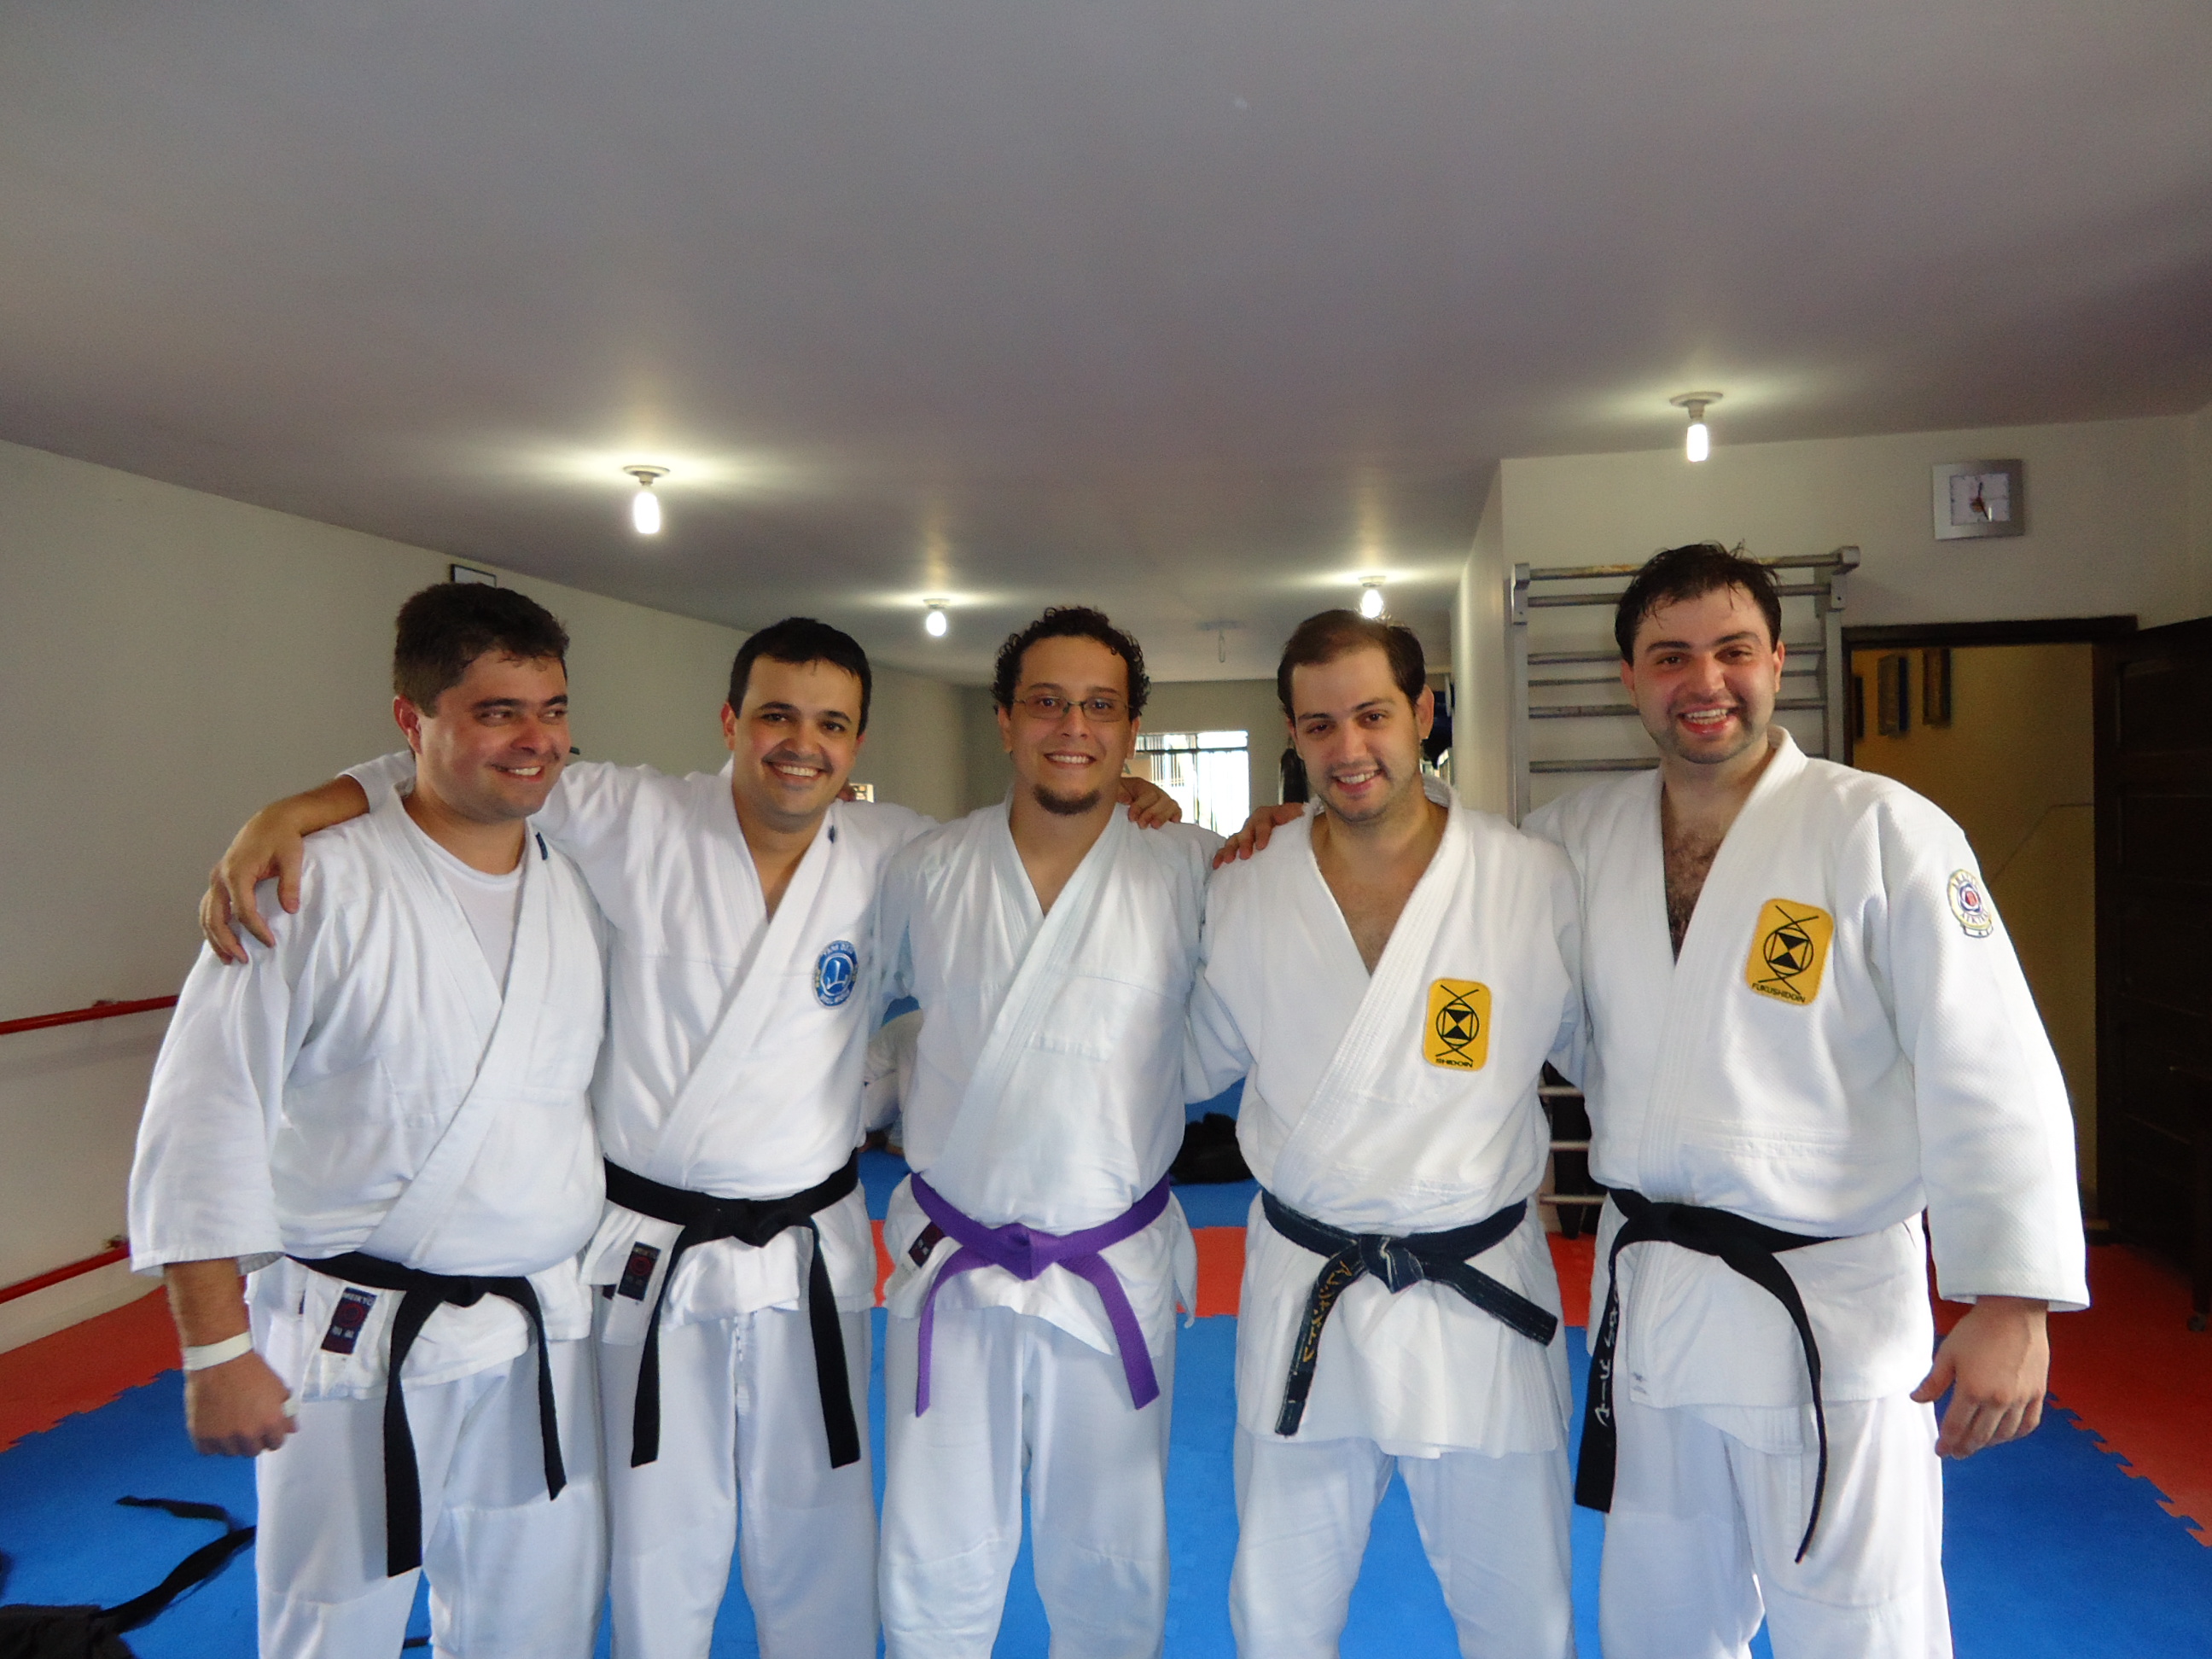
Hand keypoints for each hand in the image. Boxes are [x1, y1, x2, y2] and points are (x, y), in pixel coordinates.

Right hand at [184, 1352, 298, 1455]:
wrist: (219, 1359)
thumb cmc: (250, 1370)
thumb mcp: (278, 1387)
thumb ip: (287, 1411)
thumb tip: (292, 1428)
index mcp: (270, 1422)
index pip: (276, 1443)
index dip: (272, 1435)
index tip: (266, 1429)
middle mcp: (248, 1434)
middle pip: (253, 1451)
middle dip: (253, 1440)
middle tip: (247, 1425)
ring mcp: (223, 1437)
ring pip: (230, 1452)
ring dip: (232, 1442)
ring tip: (229, 1424)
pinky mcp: (201, 1435)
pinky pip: (208, 1450)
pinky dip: (211, 1443)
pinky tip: (214, 1428)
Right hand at [203, 807, 308, 960]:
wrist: (271, 822)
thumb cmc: (283, 839)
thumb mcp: (292, 858)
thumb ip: (290, 883)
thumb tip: (291, 909)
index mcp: (237, 872)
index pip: (243, 910)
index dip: (256, 929)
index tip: (270, 943)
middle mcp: (220, 877)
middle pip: (215, 917)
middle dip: (227, 941)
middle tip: (243, 960)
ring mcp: (216, 879)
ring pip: (206, 915)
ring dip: (214, 938)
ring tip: (228, 958)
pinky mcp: (218, 881)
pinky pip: (208, 908)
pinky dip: (212, 926)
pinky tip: (221, 941)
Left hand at [1117, 774, 1182, 827]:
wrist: (1120, 798)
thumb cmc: (1118, 795)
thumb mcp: (1115, 790)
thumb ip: (1118, 793)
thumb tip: (1126, 799)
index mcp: (1142, 785)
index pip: (1147, 794)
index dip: (1140, 806)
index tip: (1132, 818)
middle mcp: (1155, 792)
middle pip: (1162, 800)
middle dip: (1152, 813)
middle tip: (1142, 825)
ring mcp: (1163, 800)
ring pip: (1171, 805)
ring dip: (1163, 816)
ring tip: (1154, 826)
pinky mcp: (1168, 810)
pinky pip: (1177, 811)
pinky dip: (1176, 816)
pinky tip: (1173, 823)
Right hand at [1212, 803, 1303, 867]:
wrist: (1295, 831)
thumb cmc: (1299, 826)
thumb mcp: (1301, 817)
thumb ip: (1300, 816)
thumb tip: (1292, 817)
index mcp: (1269, 814)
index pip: (1263, 820)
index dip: (1261, 832)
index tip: (1262, 846)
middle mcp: (1255, 823)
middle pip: (1246, 830)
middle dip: (1245, 843)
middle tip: (1245, 856)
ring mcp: (1246, 834)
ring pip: (1235, 839)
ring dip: (1230, 850)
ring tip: (1229, 861)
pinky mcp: (1240, 845)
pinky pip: (1228, 849)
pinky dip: (1221, 856)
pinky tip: (1217, 865)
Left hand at [1911, 1295, 2048, 1457]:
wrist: (2014, 1313)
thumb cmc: (1977, 1330)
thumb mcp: (1947, 1354)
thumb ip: (1934, 1381)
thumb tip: (1917, 1399)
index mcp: (1972, 1391)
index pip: (1956, 1427)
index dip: (1947, 1442)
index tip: (1941, 1450)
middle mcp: (1998, 1400)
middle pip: (1979, 1435)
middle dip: (1965, 1447)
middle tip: (1957, 1452)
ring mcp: (2021, 1399)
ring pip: (2004, 1434)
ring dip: (1988, 1443)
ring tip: (1977, 1444)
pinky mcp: (2038, 1393)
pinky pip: (2028, 1423)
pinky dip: (2015, 1434)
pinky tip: (2005, 1434)